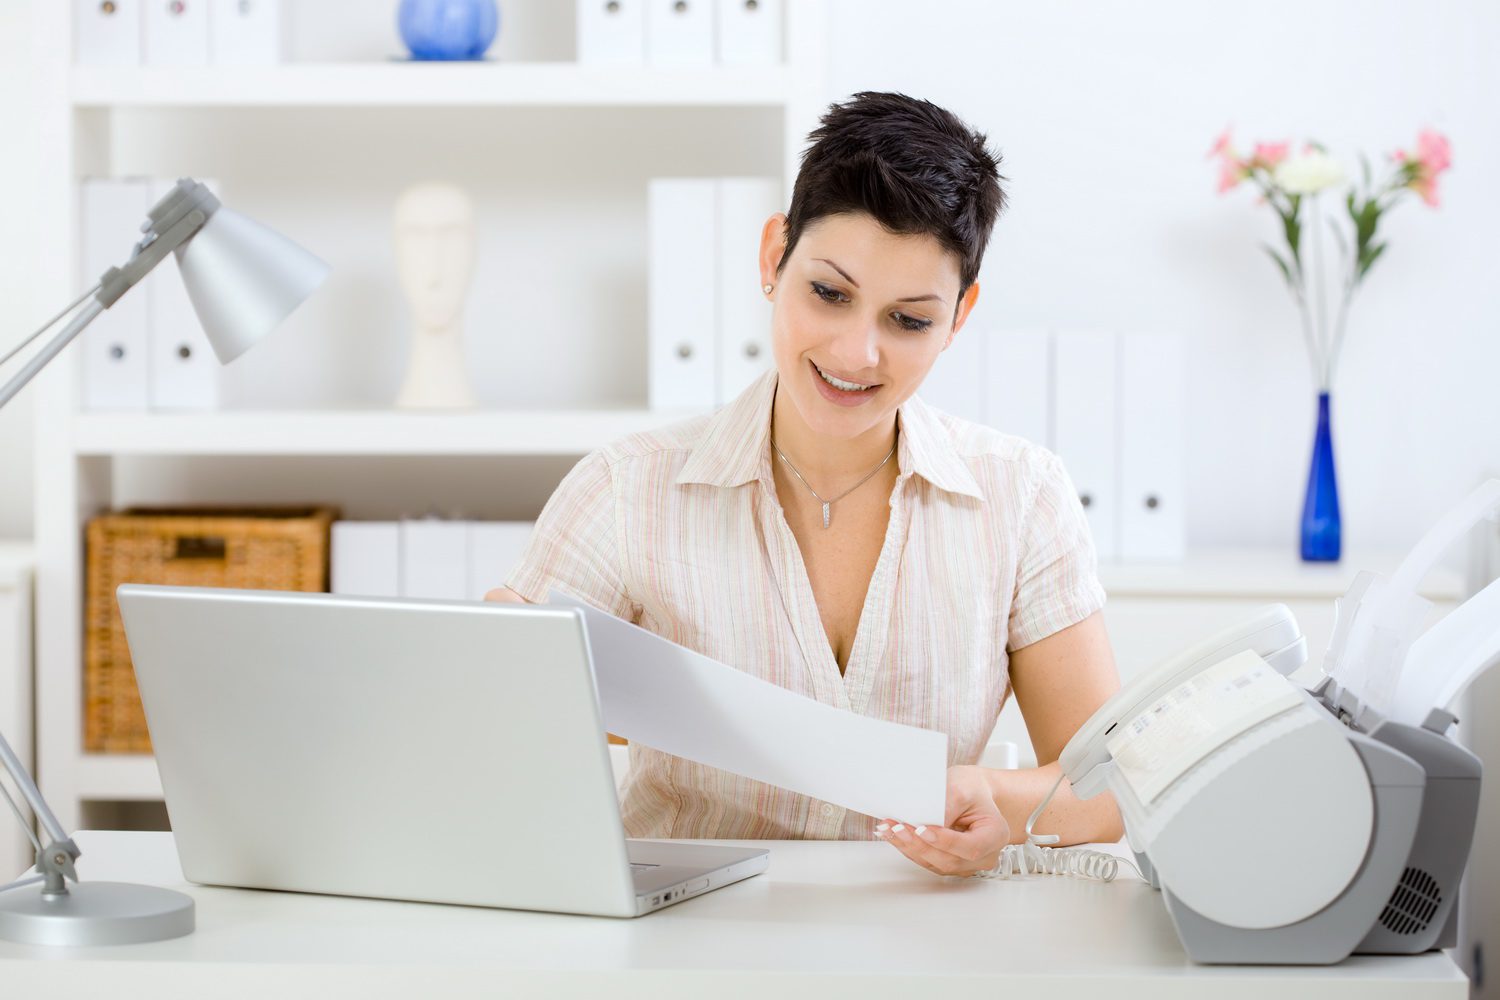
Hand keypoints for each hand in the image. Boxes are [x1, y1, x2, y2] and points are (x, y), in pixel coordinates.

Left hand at [876, 765, 1011, 875]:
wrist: (971, 793)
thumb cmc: (972, 789)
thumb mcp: (963, 788)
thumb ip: (948, 806)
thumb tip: (926, 821)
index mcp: (995, 836)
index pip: (970, 847)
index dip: (944, 841)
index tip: (922, 829)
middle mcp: (983, 855)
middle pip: (950, 859)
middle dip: (920, 844)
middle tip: (898, 828)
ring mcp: (966, 863)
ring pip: (935, 863)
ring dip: (909, 847)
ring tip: (889, 829)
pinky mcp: (949, 862)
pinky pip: (928, 860)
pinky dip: (910, 848)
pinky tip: (894, 835)